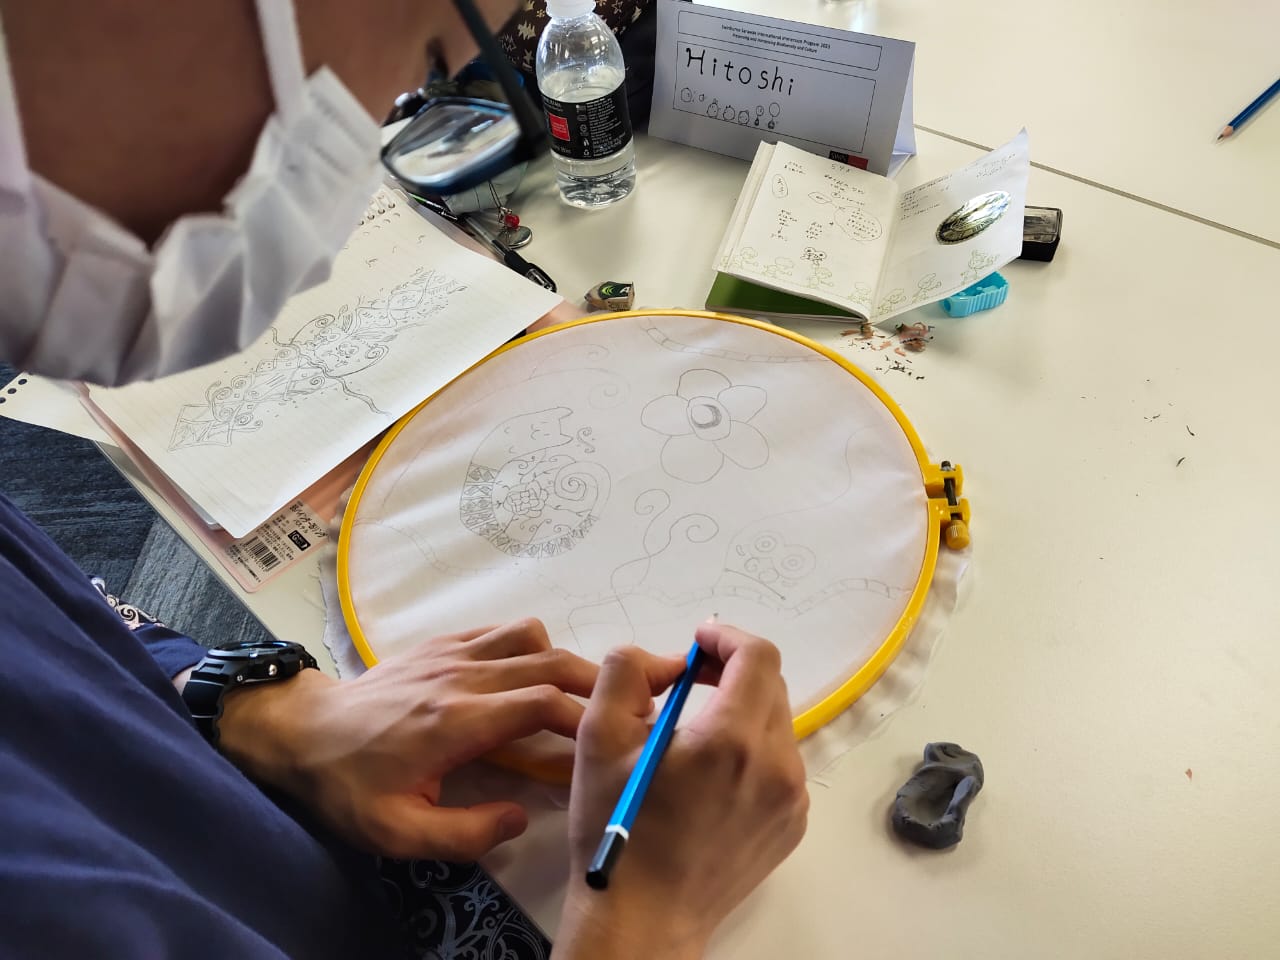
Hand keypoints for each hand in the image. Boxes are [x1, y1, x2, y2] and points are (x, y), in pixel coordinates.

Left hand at [216, 618, 597, 860]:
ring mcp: (451, 653)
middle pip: (550, 661)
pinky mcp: (441, 643)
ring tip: (581, 692)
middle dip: (597, 680)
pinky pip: (501, 630)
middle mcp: (462, 677)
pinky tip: (532, 673)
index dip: (586, 720)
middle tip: (631, 699)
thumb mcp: (398, 833)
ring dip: (563, 659)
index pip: (542, 704)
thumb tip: (522, 816)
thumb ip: (466, 834)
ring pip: (530, 635)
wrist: (301, 733)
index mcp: (457, 723)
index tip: (613, 739)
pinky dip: (529, 646)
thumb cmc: (348, 787)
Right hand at [557, 623, 808, 959]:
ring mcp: (791, 800)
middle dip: (732, 669)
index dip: (726, 637)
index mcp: (732, 740)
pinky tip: (710, 774)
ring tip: (695, 731)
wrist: (643, 918)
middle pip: (771, 686)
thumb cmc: (617, 827)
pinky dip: (752, 751)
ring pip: (776, 724)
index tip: (696, 643)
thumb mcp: (598, 735)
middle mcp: (776, 766)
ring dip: (742, 710)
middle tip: (691, 678)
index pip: (758, 656)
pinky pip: (780, 764)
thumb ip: (626, 670)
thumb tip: (667, 661)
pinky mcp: (792, 825)